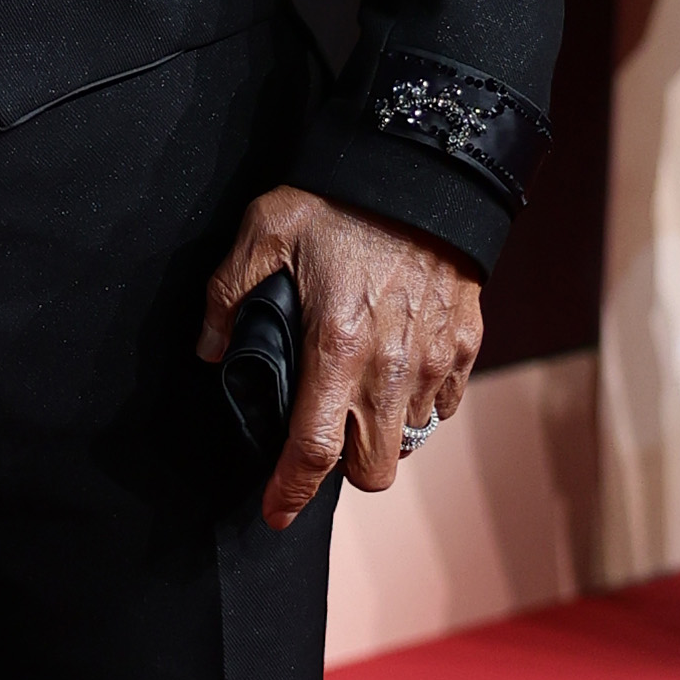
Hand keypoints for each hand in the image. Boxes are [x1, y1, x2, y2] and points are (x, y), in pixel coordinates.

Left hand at [200, 185, 482, 532]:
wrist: (425, 166)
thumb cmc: (339, 199)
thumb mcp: (262, 233)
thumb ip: (227, 296)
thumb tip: (213, 350)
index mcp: (335, 349)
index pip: (313, 451)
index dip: (290, 492)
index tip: (274, 513)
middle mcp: (390, 368)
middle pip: (374, 469)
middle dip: (344, 468)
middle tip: (321, 439)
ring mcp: (435, 360)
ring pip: (410, 440)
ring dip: (382, 434)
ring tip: (357, 397)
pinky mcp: (466, 344)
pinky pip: (443, 404)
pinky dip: (419, 403)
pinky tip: (395, 371)